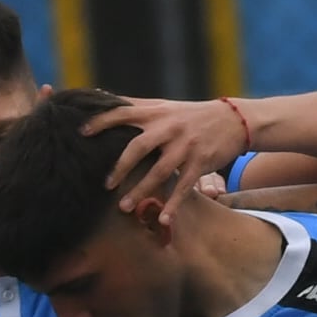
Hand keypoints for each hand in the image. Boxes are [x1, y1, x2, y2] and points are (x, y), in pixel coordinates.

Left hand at [103, 97, 251, 215]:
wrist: (234, 119)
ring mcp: (185, 146)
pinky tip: (163, 220)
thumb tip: (102, 96)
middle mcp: (169, 128)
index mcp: (157, 113)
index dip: (102, 122)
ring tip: (125, 208)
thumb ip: (137, 106)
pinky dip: (173, 205)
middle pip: (138, 147)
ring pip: (159, 172)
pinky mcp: (200, 162)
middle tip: (106, 185)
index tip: (82, 133)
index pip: (124, 113)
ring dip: (141, 191)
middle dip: (120, 167)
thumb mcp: (166, 107)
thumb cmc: (191, 115)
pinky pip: (184, 187)